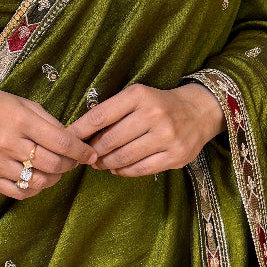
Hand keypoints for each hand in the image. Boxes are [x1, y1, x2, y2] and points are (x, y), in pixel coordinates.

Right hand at [0, 76, 96, 199]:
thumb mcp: (22, 103)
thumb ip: (48, 122)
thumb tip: (72, 140)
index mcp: (20, 119)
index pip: (62, 142)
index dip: (81, 151)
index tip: (90, 154)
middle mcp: (8, 142)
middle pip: (53, 165)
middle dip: (70, 165)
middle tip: (73, 161)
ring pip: (39, 182)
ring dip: (55, 178)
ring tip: (56, 170)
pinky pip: (19, 192)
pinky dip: (35, 189)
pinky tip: (38, 179)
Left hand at [69, 82, 225, 177]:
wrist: (199, 111)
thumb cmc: (159, 104)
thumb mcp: (136, 97)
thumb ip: (111, 112)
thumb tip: (79, 135)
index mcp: (139, 95)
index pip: (100, 115)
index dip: (79, 131)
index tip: (67, 139)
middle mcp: (153, 114)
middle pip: (110, 140)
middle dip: (92, 151)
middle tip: (85, 156)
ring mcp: (166, 136)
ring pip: (123, 157)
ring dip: (106, 163)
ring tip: (99, 163)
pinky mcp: (175, 156)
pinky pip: (140, 169)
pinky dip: (123, 171)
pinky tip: (117, 168)